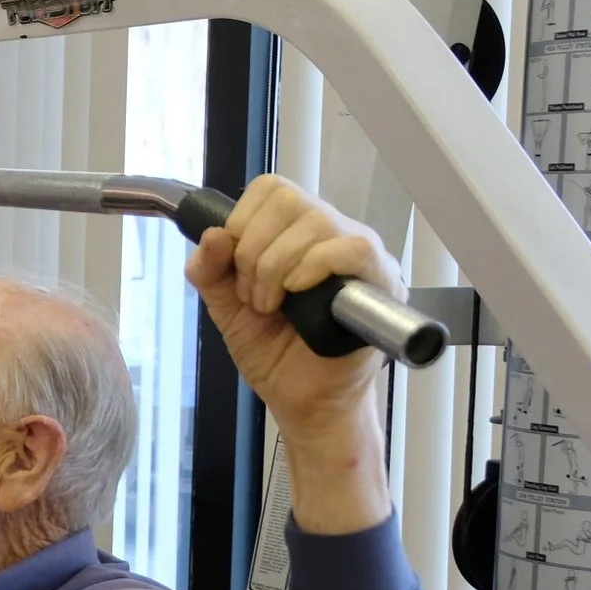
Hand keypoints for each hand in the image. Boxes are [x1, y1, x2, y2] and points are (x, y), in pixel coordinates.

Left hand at [186, 174, 400, 434]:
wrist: (302, 400)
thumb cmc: (276, 355)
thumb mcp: (226, 308)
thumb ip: (209, 271)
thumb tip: (213, 234)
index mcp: (297, 234)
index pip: (271, 189)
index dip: (242, 224)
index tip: (236, 270)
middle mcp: (333, 235)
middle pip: (289, 200)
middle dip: (254, 251)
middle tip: (254, 295)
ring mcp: (360, 256)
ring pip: (316, 222)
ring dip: (277, 267)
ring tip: (273, 306)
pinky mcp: (381, 281)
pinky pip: (350, 249)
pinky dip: (311, 269)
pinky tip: (297, 297)